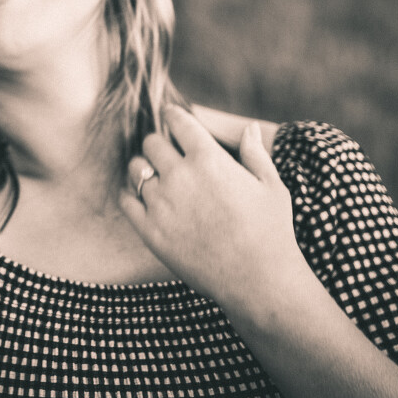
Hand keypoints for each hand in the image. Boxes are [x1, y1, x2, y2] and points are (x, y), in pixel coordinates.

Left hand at [121, 105, 310, 320]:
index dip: (174, 116)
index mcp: (209, 159)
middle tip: (167, 152)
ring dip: (144, 168)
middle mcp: (180, 176)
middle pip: (151, 142)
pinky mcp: (150, 231)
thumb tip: (249, 128)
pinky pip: (125, 200)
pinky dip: (131, 194)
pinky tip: (143, 198)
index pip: (177, 121)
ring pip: (135, 169)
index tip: (172, 117)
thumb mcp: (271, 186)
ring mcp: (161, 204)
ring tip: (155, 175)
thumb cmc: (271, 232)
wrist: (259, 281)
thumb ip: (255, 153)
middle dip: (160, 144)